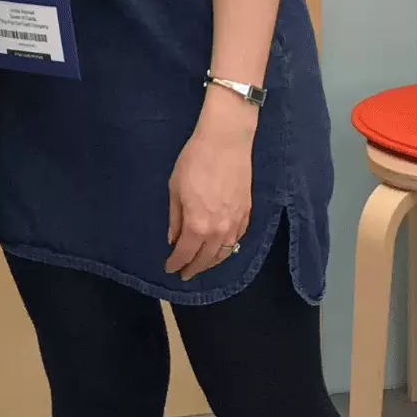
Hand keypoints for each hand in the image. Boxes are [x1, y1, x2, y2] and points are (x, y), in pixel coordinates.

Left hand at [166, 108, 255, 278]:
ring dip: (212, 262)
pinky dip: (227, 248)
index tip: (169, 268)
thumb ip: (174, 217)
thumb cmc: (194, 161)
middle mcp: (218, 231)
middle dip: (194, 268)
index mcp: (197, 225)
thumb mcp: (175, 188)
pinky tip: (221, 248)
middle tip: (185, 274)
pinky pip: (237, 240)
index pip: (185, 254)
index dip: (176, 263)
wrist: (225, 142)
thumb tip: (173, 238)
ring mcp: (235, 223)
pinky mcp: (247, 214)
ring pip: (225, 253)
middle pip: (206, 259)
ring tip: (201, 265)